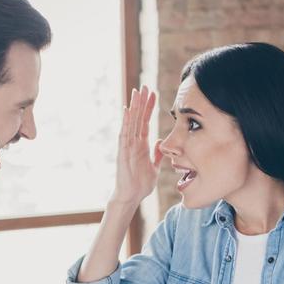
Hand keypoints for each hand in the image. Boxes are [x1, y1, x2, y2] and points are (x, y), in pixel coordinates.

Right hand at [110, 84, 163, 208]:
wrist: (132, 197)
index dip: (149, 108)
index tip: (153, 94)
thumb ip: (157, 154)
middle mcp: (133, 142)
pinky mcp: (123, 152)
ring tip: (136, 92)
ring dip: (134, 107)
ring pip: (131, 122)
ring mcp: (127, 146)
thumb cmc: (141, 184)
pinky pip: (125, 134)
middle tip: (144, 86)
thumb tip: (160, 143)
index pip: (145, 122)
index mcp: (141, 145)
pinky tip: (128, 110)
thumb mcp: (155, 167)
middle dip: (141, 102)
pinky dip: (126, 122)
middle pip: (138, 118)